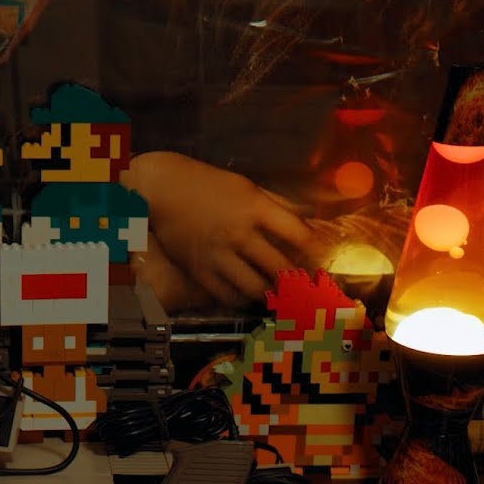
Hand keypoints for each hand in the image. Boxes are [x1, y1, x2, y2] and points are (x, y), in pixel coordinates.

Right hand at [121, 152, 314, 307]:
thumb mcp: (247, 186)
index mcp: (255, 207)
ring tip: (279, 293)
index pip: (298, 235)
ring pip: (256, 288)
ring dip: (272, 294)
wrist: (162, 189)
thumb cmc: (208, 184)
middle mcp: (239, 233)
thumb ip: (278, 205)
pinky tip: (250, 294)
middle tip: (306, 287)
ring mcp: (219, 254)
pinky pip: (228, 296)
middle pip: (281, 269)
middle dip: (298, 282)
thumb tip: (309, 220)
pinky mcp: (200, 270)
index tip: (321, 260)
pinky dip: (244, 299)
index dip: (316, 252)